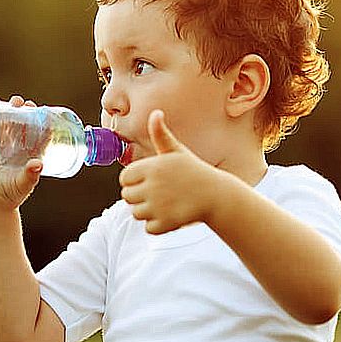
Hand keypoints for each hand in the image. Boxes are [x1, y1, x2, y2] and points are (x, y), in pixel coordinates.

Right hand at [0, 94, 43, 211]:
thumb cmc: (10, 194)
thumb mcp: (22, 184)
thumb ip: (30, 175)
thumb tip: (38, 164)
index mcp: (31, 154)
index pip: (41, 134)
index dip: (43, 122)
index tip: (44, 111)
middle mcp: (19, 147)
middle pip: (24, 124)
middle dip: (26, 112)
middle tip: (24, 104)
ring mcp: (4, 145)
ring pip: (8, 123)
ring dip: (10, 111)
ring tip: (12, 101)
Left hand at [119, 109, 223, 234]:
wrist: (216, 195)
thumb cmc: (194, 171)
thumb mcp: (176, 151)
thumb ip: (161, 135)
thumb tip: (155, 112)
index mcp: (152, 167)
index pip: (124, 178)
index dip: (135, 181)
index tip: (150, 181)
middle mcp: (152, 186)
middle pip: (127, 197)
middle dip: (140, 197)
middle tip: (159, 194)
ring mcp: (158, 206)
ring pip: (136, 214)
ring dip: (148, 212)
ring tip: (166, 204)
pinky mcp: (165, 223)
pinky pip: (148, 228)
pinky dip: (158, 225)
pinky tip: (171, 216)